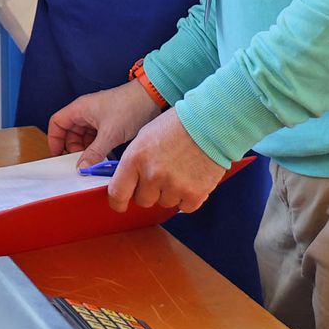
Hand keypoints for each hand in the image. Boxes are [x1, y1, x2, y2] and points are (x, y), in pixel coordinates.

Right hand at [47, 79, 162, 165]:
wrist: (152, 97)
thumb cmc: (130, 106)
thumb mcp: (110, 134)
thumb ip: (94, 153)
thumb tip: (82, 167)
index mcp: (80, 109)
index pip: (57, 123)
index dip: (54, 139)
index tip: (58, 156)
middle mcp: (86, 112)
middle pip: (69, 133)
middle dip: (73, 149)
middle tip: (80, 163)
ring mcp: (97, 117)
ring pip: (84, 137)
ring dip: (87, 150)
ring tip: (94, 161)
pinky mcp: (108, 123)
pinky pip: (96, 138)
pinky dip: (97, 148)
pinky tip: (105, 157)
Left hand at [107, 109, 225, 214]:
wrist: (210, 122)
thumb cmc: (177, 125)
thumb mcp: (145, 137)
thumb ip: (134, 162)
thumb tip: (128, 182)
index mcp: (135, 158)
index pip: (117, 193)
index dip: (118, 202)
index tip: (121, 204)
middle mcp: (153, 175)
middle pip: (142, 201)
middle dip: (149, 191)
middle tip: (161, 174)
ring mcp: (174, 186)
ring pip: (165, 203)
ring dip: (170, 192)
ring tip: (180, 170)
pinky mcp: (195, 193)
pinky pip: (184, 207)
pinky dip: (188, 196)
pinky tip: (191, 178)